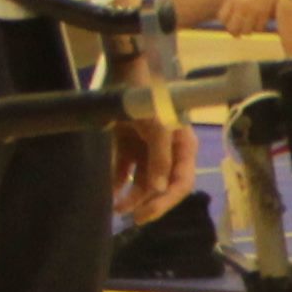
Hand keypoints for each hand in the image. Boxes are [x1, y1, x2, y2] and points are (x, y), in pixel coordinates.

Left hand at [109, 100, 191, 227]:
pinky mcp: (129, 145)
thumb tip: (158, 190)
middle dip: (147, 202)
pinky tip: (108, 192)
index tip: (145, 215)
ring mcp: (148, 149)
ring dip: (130, 196)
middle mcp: (169, 152)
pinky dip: (117, 182)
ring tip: (114, 207)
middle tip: (130, 218)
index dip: (166, 202)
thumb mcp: (157, 128)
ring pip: (142, 181)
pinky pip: (125, 169)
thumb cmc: (150, 99)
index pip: (181, 183)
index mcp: (183, 148)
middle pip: (162, 186)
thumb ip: (160, 160)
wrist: (126, 73)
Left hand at [214, 0, 279, 34]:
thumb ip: (233, 3)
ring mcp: (253, 10)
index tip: (229, 23)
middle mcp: (241, 5)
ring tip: (248, 30)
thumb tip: (228, 19)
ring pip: (245, 31)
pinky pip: (258, 28)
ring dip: (246, 32)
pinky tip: (258, 25)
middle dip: (234, 32)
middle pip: (232, 27)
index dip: (225, 22)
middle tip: (237, 33)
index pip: (222, 17)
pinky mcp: (264, 13)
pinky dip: (258, 28)